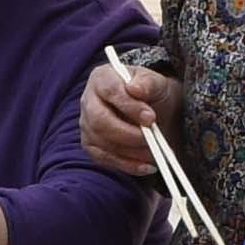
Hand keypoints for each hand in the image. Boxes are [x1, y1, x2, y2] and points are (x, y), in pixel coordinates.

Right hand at [78, 52, 179, 179]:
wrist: (154, 110)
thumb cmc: (153, 94)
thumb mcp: (157, 83)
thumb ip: (149, 83)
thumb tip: (135, 88)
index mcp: (102, 78)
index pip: (110, 92)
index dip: (129, 106)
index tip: (150, 118)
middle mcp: (88, 102)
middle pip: (99, 121)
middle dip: (128, 134)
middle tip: (152, 139)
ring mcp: (87, 126)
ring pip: (102, 143)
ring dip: (131, 151)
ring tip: (154, 152)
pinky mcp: (91, 146)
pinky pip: (105, 159)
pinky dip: (127, 165)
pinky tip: (146, 166)